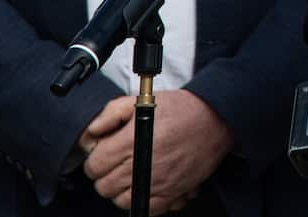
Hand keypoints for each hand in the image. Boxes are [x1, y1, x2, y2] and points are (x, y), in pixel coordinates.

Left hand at [82, 89, 232, 213]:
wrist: (216, 119)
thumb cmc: (183, 109)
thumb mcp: (143, 100)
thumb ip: (112, 113)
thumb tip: (91, 132)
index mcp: (132, 140)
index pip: (95, 165)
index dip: (96, 159)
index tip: (104, 153)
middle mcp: (142, 163)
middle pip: (104, 186)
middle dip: (106, 174)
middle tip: (117, 162)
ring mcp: (157, 181)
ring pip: (119, 200)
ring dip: (120, 189)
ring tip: (130, 173)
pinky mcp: (171, 193)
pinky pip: (143, 208)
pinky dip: (139, 199)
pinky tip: (144, 183)